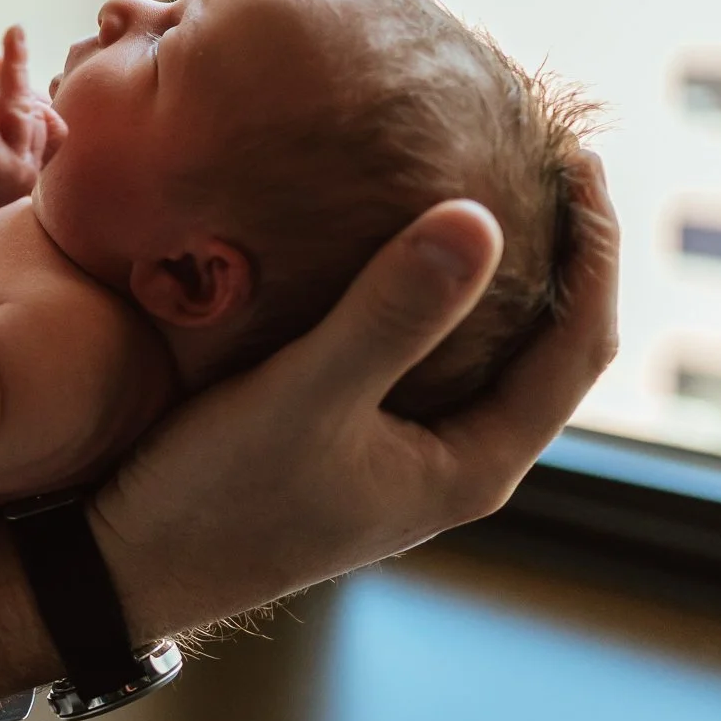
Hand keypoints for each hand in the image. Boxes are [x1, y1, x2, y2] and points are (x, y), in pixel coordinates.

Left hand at [0, 26, 68, 227]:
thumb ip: (0, 110)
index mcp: (31, 168)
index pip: (50, 122)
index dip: (36, 93)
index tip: (3, 70)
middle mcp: (25, 172)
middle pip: (33, 109)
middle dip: (17, 70)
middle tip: (14, 32)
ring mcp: (4, 168)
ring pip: (16, 106)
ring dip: (14, 64)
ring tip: (15, 31)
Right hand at [87, 152, 620, 640]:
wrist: (125, 563)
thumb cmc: (218, 496)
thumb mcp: (303, 396)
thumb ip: (388, 313)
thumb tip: (480, 218)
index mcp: (472, 464)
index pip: (577, 346)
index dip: (595, 252)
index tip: (581, 160)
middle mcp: (448, 459)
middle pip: (542, 345)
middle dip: (556, 254)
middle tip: (544, 156)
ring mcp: (396, 448)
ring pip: (476, 347)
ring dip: (489, 270)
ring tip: (477, 179)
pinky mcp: (344, 432)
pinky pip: (412, 346)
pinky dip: (421, 288)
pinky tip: (382, 239)